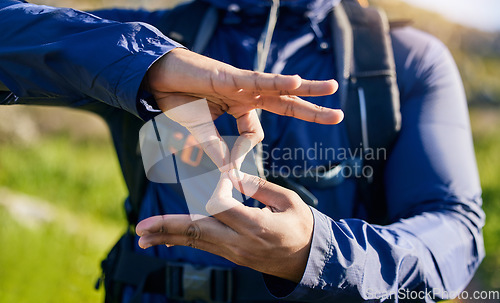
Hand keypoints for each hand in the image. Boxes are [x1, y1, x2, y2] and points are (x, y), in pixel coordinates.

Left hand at [136, 170, 313, 282]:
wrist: (307, 262)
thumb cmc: (301, 227)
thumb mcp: (288, 202)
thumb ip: (259, 186)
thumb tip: (232, 175)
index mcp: (256, 226)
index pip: (222, 207)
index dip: (217, 188)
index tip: (225, 176)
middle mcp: (239, 243)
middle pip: (198, 232)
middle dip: (168, 227)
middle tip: (140, 228)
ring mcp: (233, 253)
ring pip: (196, 241)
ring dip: (168, 236)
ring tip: (142, 235)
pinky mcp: (231, 255)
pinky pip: (203, 245)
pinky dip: (183, 239)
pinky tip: (163, 238)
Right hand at [144, 48, 342, 168]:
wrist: (156, 78)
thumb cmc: (178, 100)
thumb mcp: (199, 130)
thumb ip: (213, 147)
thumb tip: (225, 170)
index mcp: (239, 108)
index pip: (254, 133)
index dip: (242, 152)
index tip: (225, 168)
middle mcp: (246, 95)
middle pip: (285, 103)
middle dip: (312, 109)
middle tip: (338, 115)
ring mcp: (240, 85)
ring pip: (280, 87)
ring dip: (307, 88)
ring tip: (332, 87)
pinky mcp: (229, 76)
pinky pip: (257, 80)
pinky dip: (275, 82)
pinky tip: (296, 81)